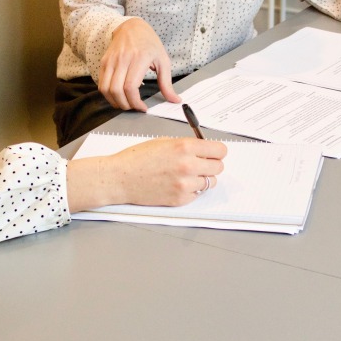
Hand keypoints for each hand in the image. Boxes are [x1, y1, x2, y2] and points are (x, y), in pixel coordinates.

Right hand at [66, 137, 226, 212]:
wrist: (120, 178)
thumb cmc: (137, 158)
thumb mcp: (164, 142)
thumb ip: (186, 145)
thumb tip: (204, 149)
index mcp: (185, 147)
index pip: (219, 150)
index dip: (217, 151)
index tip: (213, 153)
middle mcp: (188, 165)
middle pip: (218, 167)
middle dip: (211, 164)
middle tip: (200, 164)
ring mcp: (185, 185)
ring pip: (210, 182)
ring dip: (202, 178)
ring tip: (186, 175)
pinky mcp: (180, 199)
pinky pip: (197, 194)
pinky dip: (191, 190)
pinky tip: (177, 184)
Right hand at [98, 18, 180, 110]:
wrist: (132, 27)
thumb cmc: (149, 43)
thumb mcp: (163, 60)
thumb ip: (167, 83)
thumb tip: (175, 100)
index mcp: (139, 58)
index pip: (130, 87)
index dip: (135, 102)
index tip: (143, 108)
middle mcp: (122, 59)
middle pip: (116, 91)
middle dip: (125, 105)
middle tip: (134, 107)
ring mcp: (111, 61)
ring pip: (106, 89)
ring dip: (114, 102)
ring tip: (125, 103)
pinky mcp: (104, 62)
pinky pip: (101, 84)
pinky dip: (108, 94)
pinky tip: (118, 96)